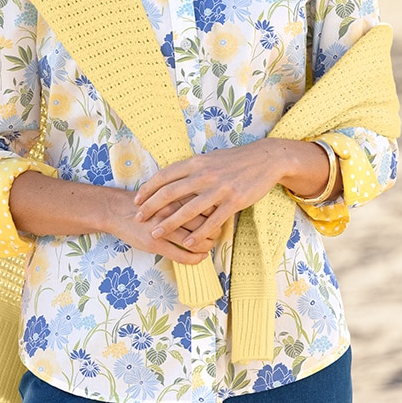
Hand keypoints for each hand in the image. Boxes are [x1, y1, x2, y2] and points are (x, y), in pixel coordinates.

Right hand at [107, 188, 220, 263]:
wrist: (117, 210)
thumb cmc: (144, 201)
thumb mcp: (165, 191)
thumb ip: (184, 195)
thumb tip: (209, 202)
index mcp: (176, 195)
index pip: (206, 205)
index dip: (218, 213)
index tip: (220, 216)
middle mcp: (171, 211)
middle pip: (205, 223)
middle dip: (216, 231)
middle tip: (218, 233)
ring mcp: (163, 228)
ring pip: (195, 241)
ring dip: (207, 246)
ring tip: (209, 246)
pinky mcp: (155, 243)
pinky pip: (181, 255)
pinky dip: (194, 259)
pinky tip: (200, 257)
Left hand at [133, 139, 287, 250]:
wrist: (265, 159)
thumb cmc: (235, 160)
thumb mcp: (210, 159)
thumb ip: (192, 169)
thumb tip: (172, 179)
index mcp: (196, 162)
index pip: (165, 176)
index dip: (148, 189)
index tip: (136, 201)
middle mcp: (204, 174)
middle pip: (170, 193)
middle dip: (151, 207)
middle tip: (138, 219)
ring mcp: (219, 188)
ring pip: (188, 209)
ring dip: (169, 223)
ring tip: (156, 233)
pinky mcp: (234, 201)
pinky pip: (212, 221)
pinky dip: (198, 234)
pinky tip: (188, 243)